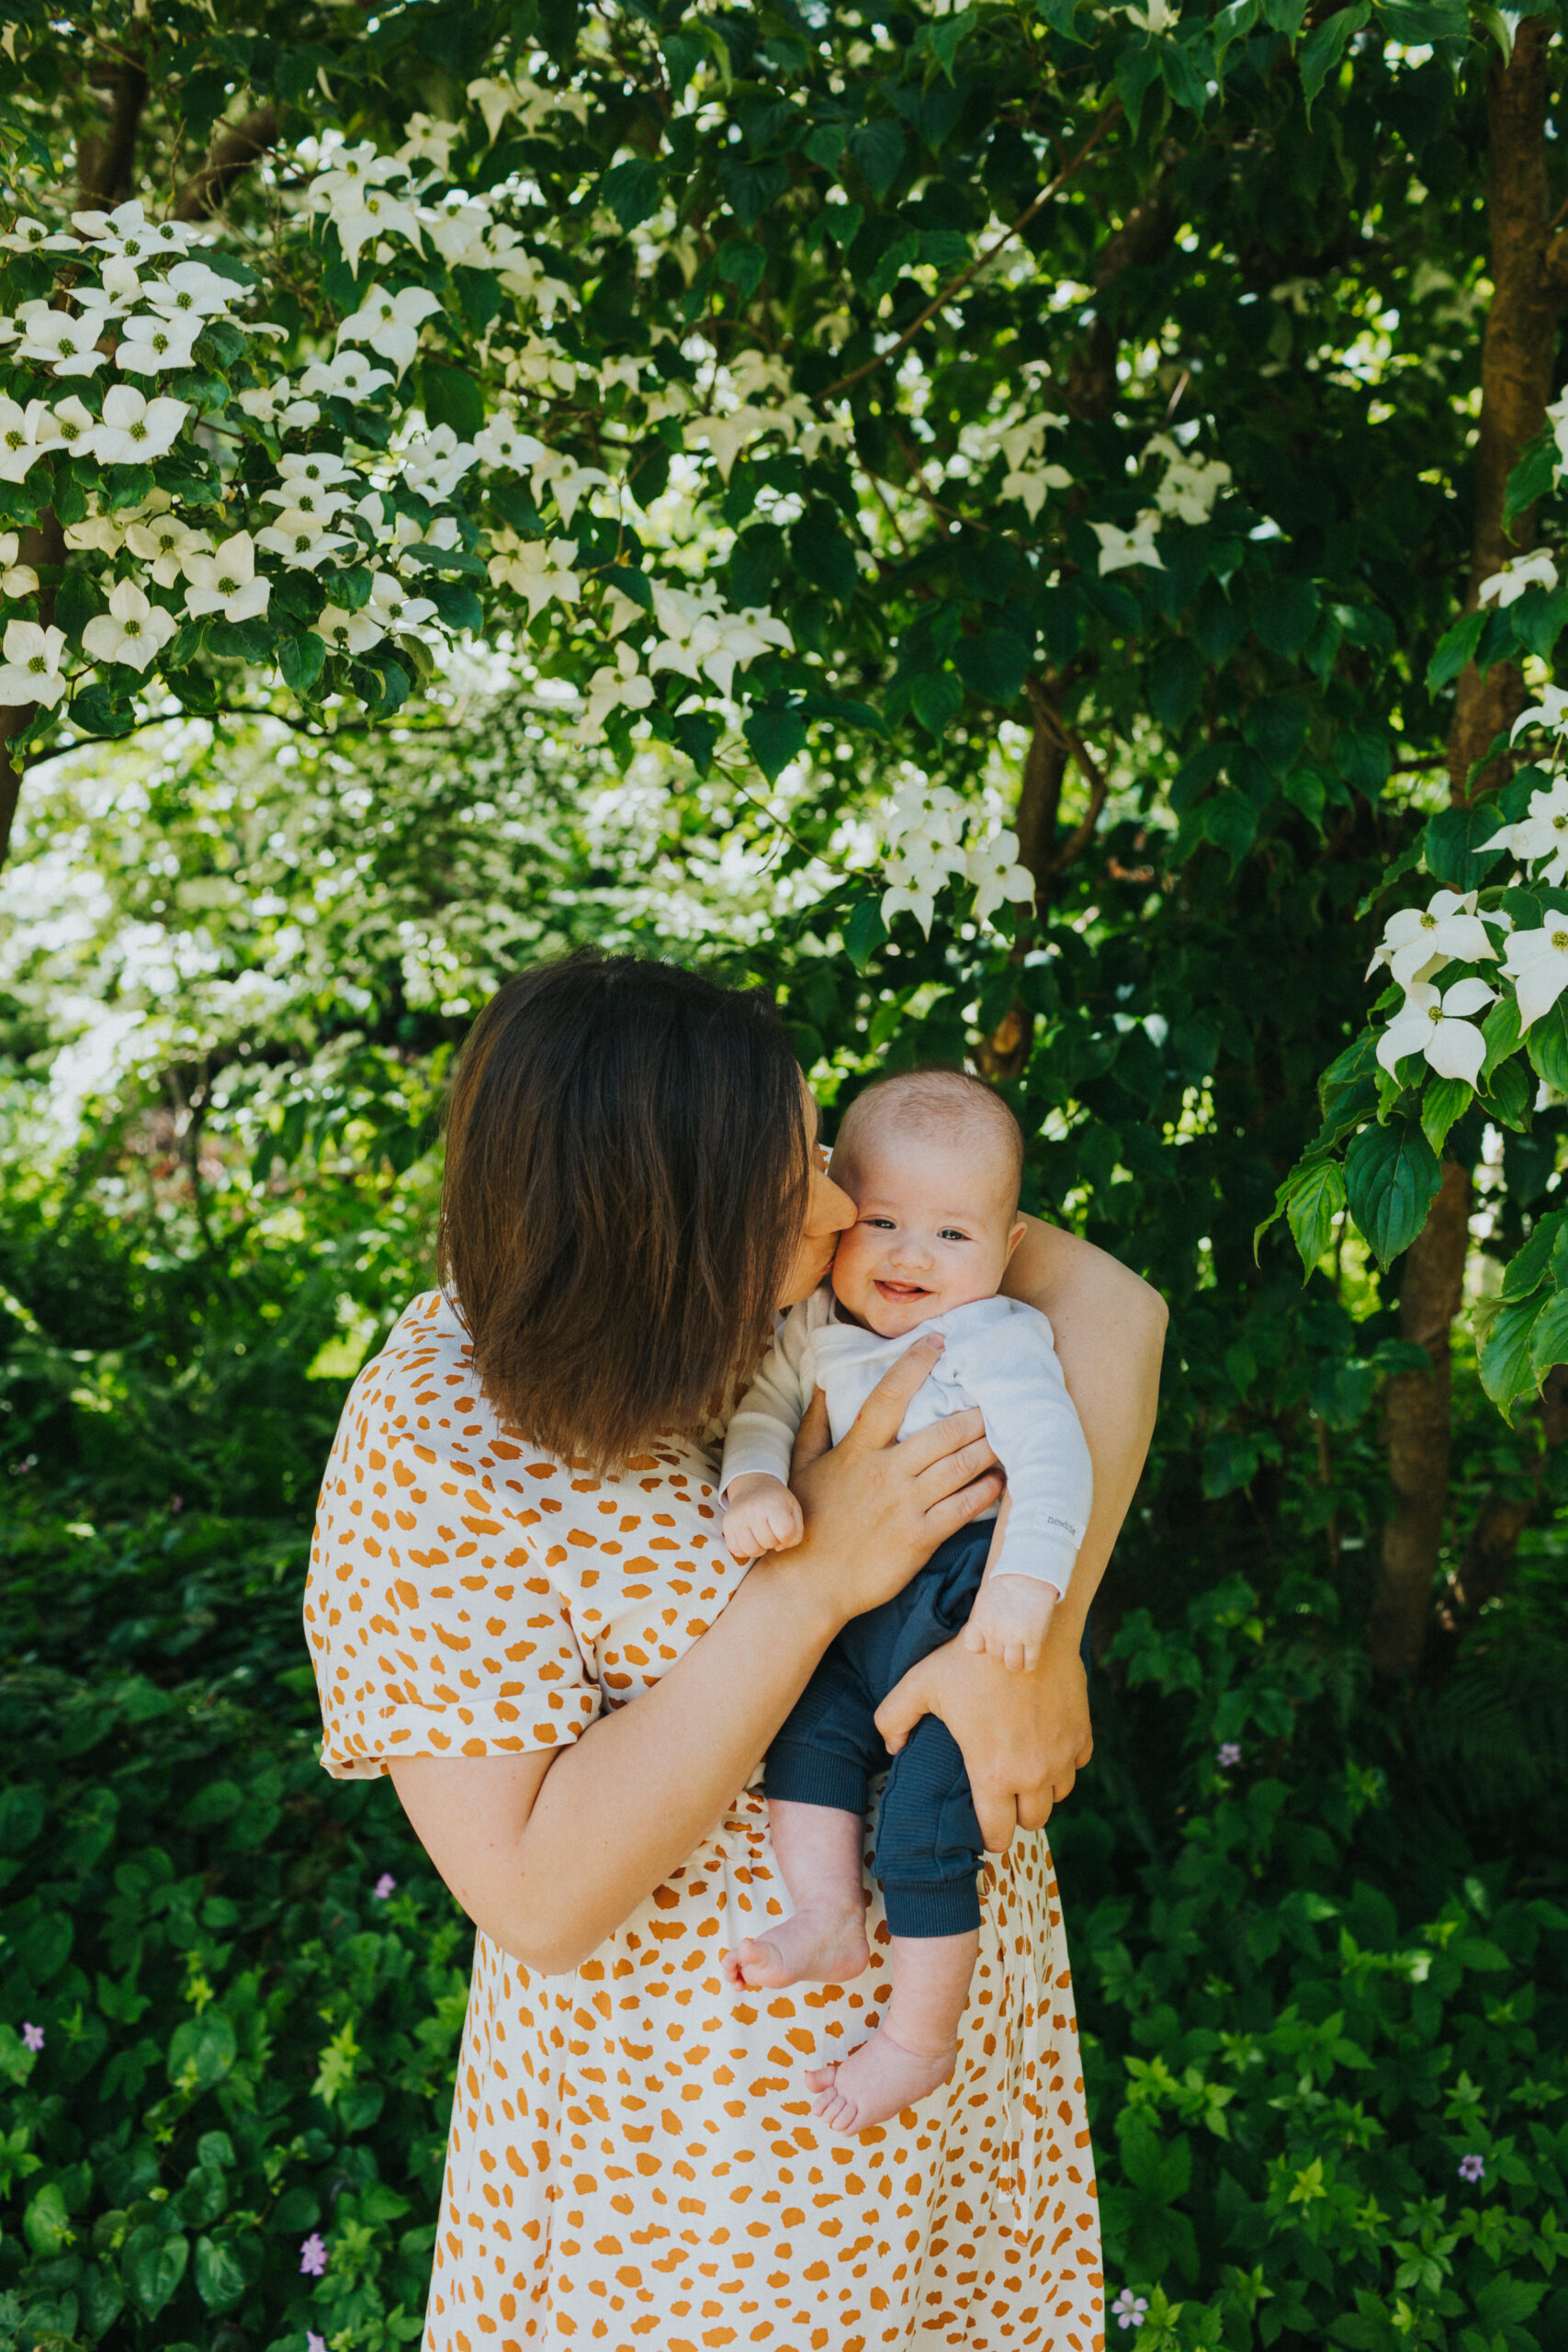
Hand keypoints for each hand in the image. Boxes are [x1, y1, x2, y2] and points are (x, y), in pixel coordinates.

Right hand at [722, 1473, 803, 1561]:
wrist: (752, 1485)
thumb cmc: (777, 1501)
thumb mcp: (794, 1510)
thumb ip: (795, 1533)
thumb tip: (778, 1548)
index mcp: (774, 1504)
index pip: (785, 1532)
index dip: (787, 1537)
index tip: (784, 1529)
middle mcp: (753, 1510)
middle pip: (769, 1542)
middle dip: (773, 1541)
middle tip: (771, 1530)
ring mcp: (738, 1518)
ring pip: (751, 1550)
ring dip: (759, 1548)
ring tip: (761, 1537)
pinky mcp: (727, 1525)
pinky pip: (736, 1550)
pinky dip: (745, 1550)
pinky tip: (749, 1539)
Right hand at [775, 1335, 1002, 1633]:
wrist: (806, 1585)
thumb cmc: (804, 1522)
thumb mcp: (801, 1466)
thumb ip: (815, 1423)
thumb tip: (825, 1383)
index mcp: (856, 1451)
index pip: (889, 1395)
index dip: (915, 1364)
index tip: (938, 1341)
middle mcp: (885, 1473)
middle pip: (942, 1432)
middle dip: (976, 1413)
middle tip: (999, 1398)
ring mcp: (904, 1507)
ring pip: (959, 1467)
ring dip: (989, 1447)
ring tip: (1010, 1432)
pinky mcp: (919, 1539)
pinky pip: (962, 1508)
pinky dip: (985, 1491)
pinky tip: (999, 1480)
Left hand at [874, 1619, 1091, 1849]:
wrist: (1024, 1626)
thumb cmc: (969, 1657)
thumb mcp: (920, 1684)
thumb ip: (894, 1718)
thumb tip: (891, 1746)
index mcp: (993, 1774)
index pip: (998, 1834)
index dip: (989, 1836)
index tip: (984, 1825)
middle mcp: (1034, 1773)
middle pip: (1033, 1821)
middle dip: (1017, 1814)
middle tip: (1003, 1794)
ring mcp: (1062, 1754)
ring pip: (1058, 1794)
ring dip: (1043, 1788)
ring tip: (1024, 1768)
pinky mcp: (1083, 1732)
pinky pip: (1078, 1763)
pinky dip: (1064, 1759)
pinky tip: (1046, 1742)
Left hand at [963, 1573, 1058, 1673]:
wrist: (1029, 1573)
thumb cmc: (1008, 1583)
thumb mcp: (985, 1599)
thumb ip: (981, 1619)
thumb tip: (980, 1637)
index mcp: (981, 1621)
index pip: (973, 1647)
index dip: (982, 1646)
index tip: (990, 1640)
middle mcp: (995, 1632)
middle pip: (995, 1655)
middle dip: (1001, 1650)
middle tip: (1010, 1641)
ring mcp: (1015, 1637)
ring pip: (1011, 1664)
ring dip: (1015, 1661)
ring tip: (1020, 1653)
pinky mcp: (1034, 1639)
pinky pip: (1030, 1663)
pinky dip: (1029, 1664)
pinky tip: (1030, 1657)